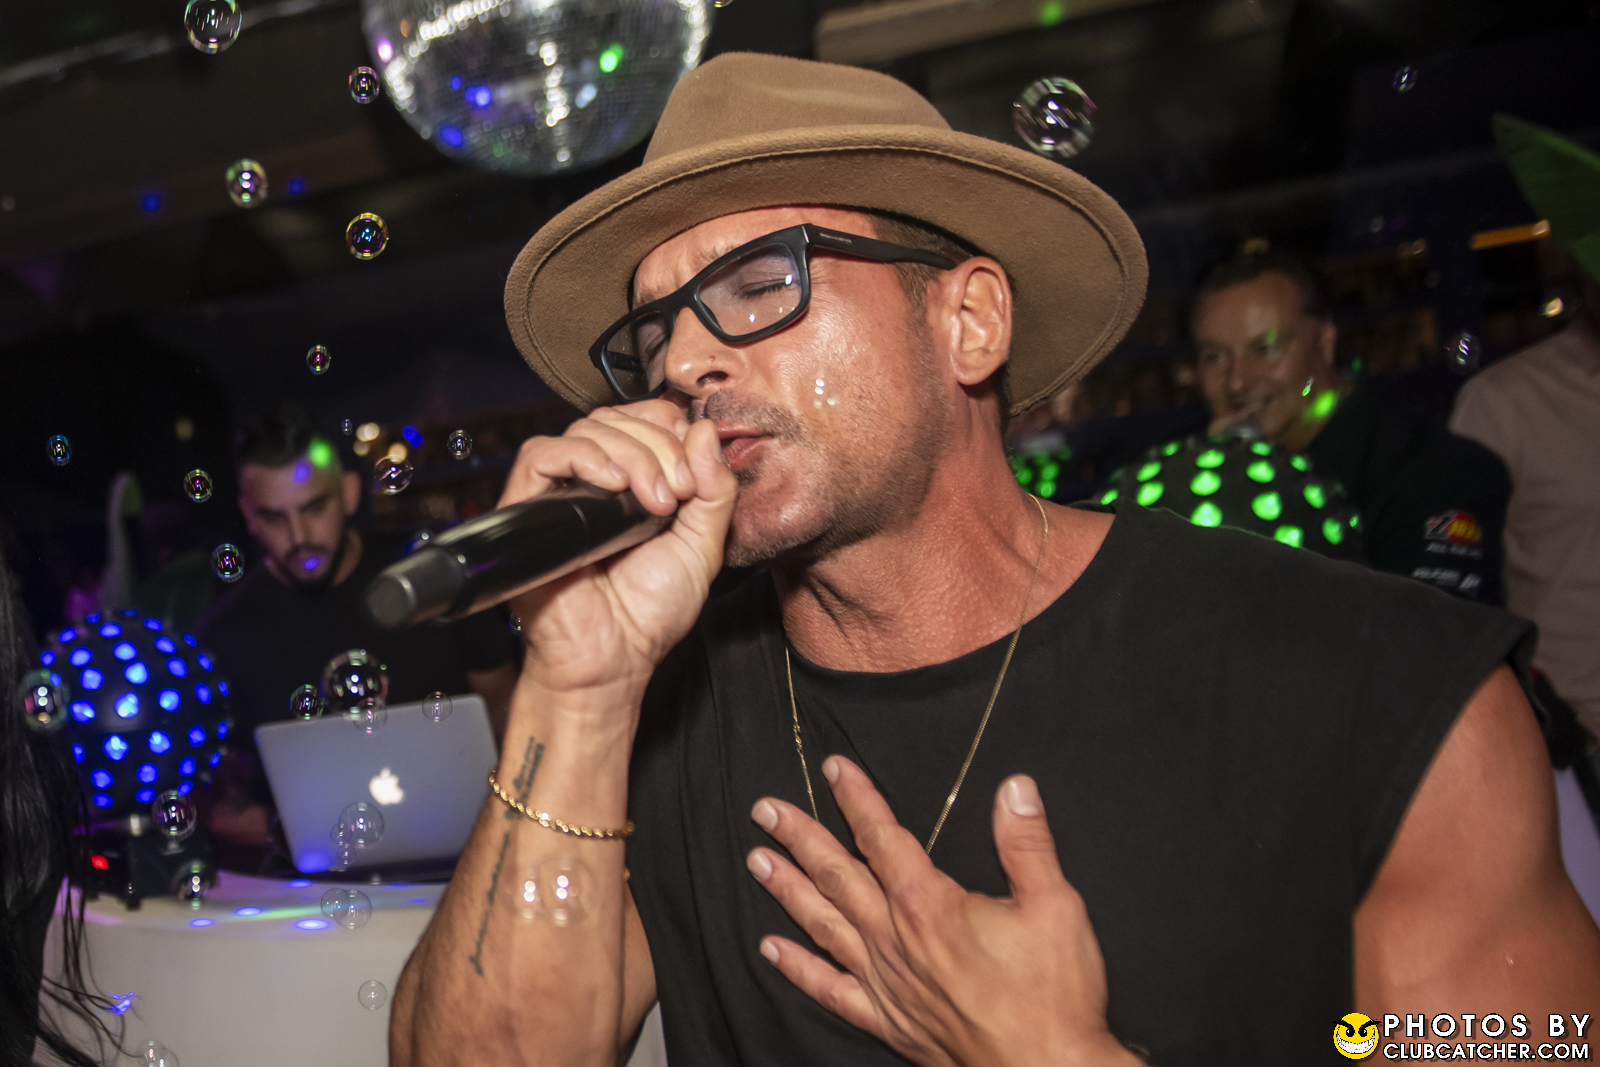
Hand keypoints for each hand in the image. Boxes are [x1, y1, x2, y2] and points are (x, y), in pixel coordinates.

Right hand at [498, 400, 737, 701]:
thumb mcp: (704, 545)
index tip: (695, 476)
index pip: (648, 419)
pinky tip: (614, 486)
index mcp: (636, 482)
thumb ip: (716, 489)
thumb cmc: (650, 611)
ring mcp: (562, 490)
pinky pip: (543, 453)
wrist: (613, 657)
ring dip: (634, 455)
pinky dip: (584, 457)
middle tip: (679, 494)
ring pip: (588, 429)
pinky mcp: (528, 505)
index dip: (675, 431)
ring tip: (655, 504)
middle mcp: (597, 480)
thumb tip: (704, 429)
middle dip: (661, 447)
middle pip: (620, 418)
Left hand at [747, 757, 1136, 1066]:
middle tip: (766, 811)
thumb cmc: (1052, 997)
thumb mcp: (1054, 907)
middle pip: (837, 875)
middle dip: (800, 837)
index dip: (856, 798)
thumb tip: (1014, 790)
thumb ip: (1027, 845)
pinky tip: (772, 951)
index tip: (833, 770)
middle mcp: (896, 940)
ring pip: (824, 925)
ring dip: (788, 890)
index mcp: (930, 905)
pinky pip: (830, 990)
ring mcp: (885, 983)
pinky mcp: (888, 1021)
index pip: (882, 837)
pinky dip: (798, 969)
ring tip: (757, 861)